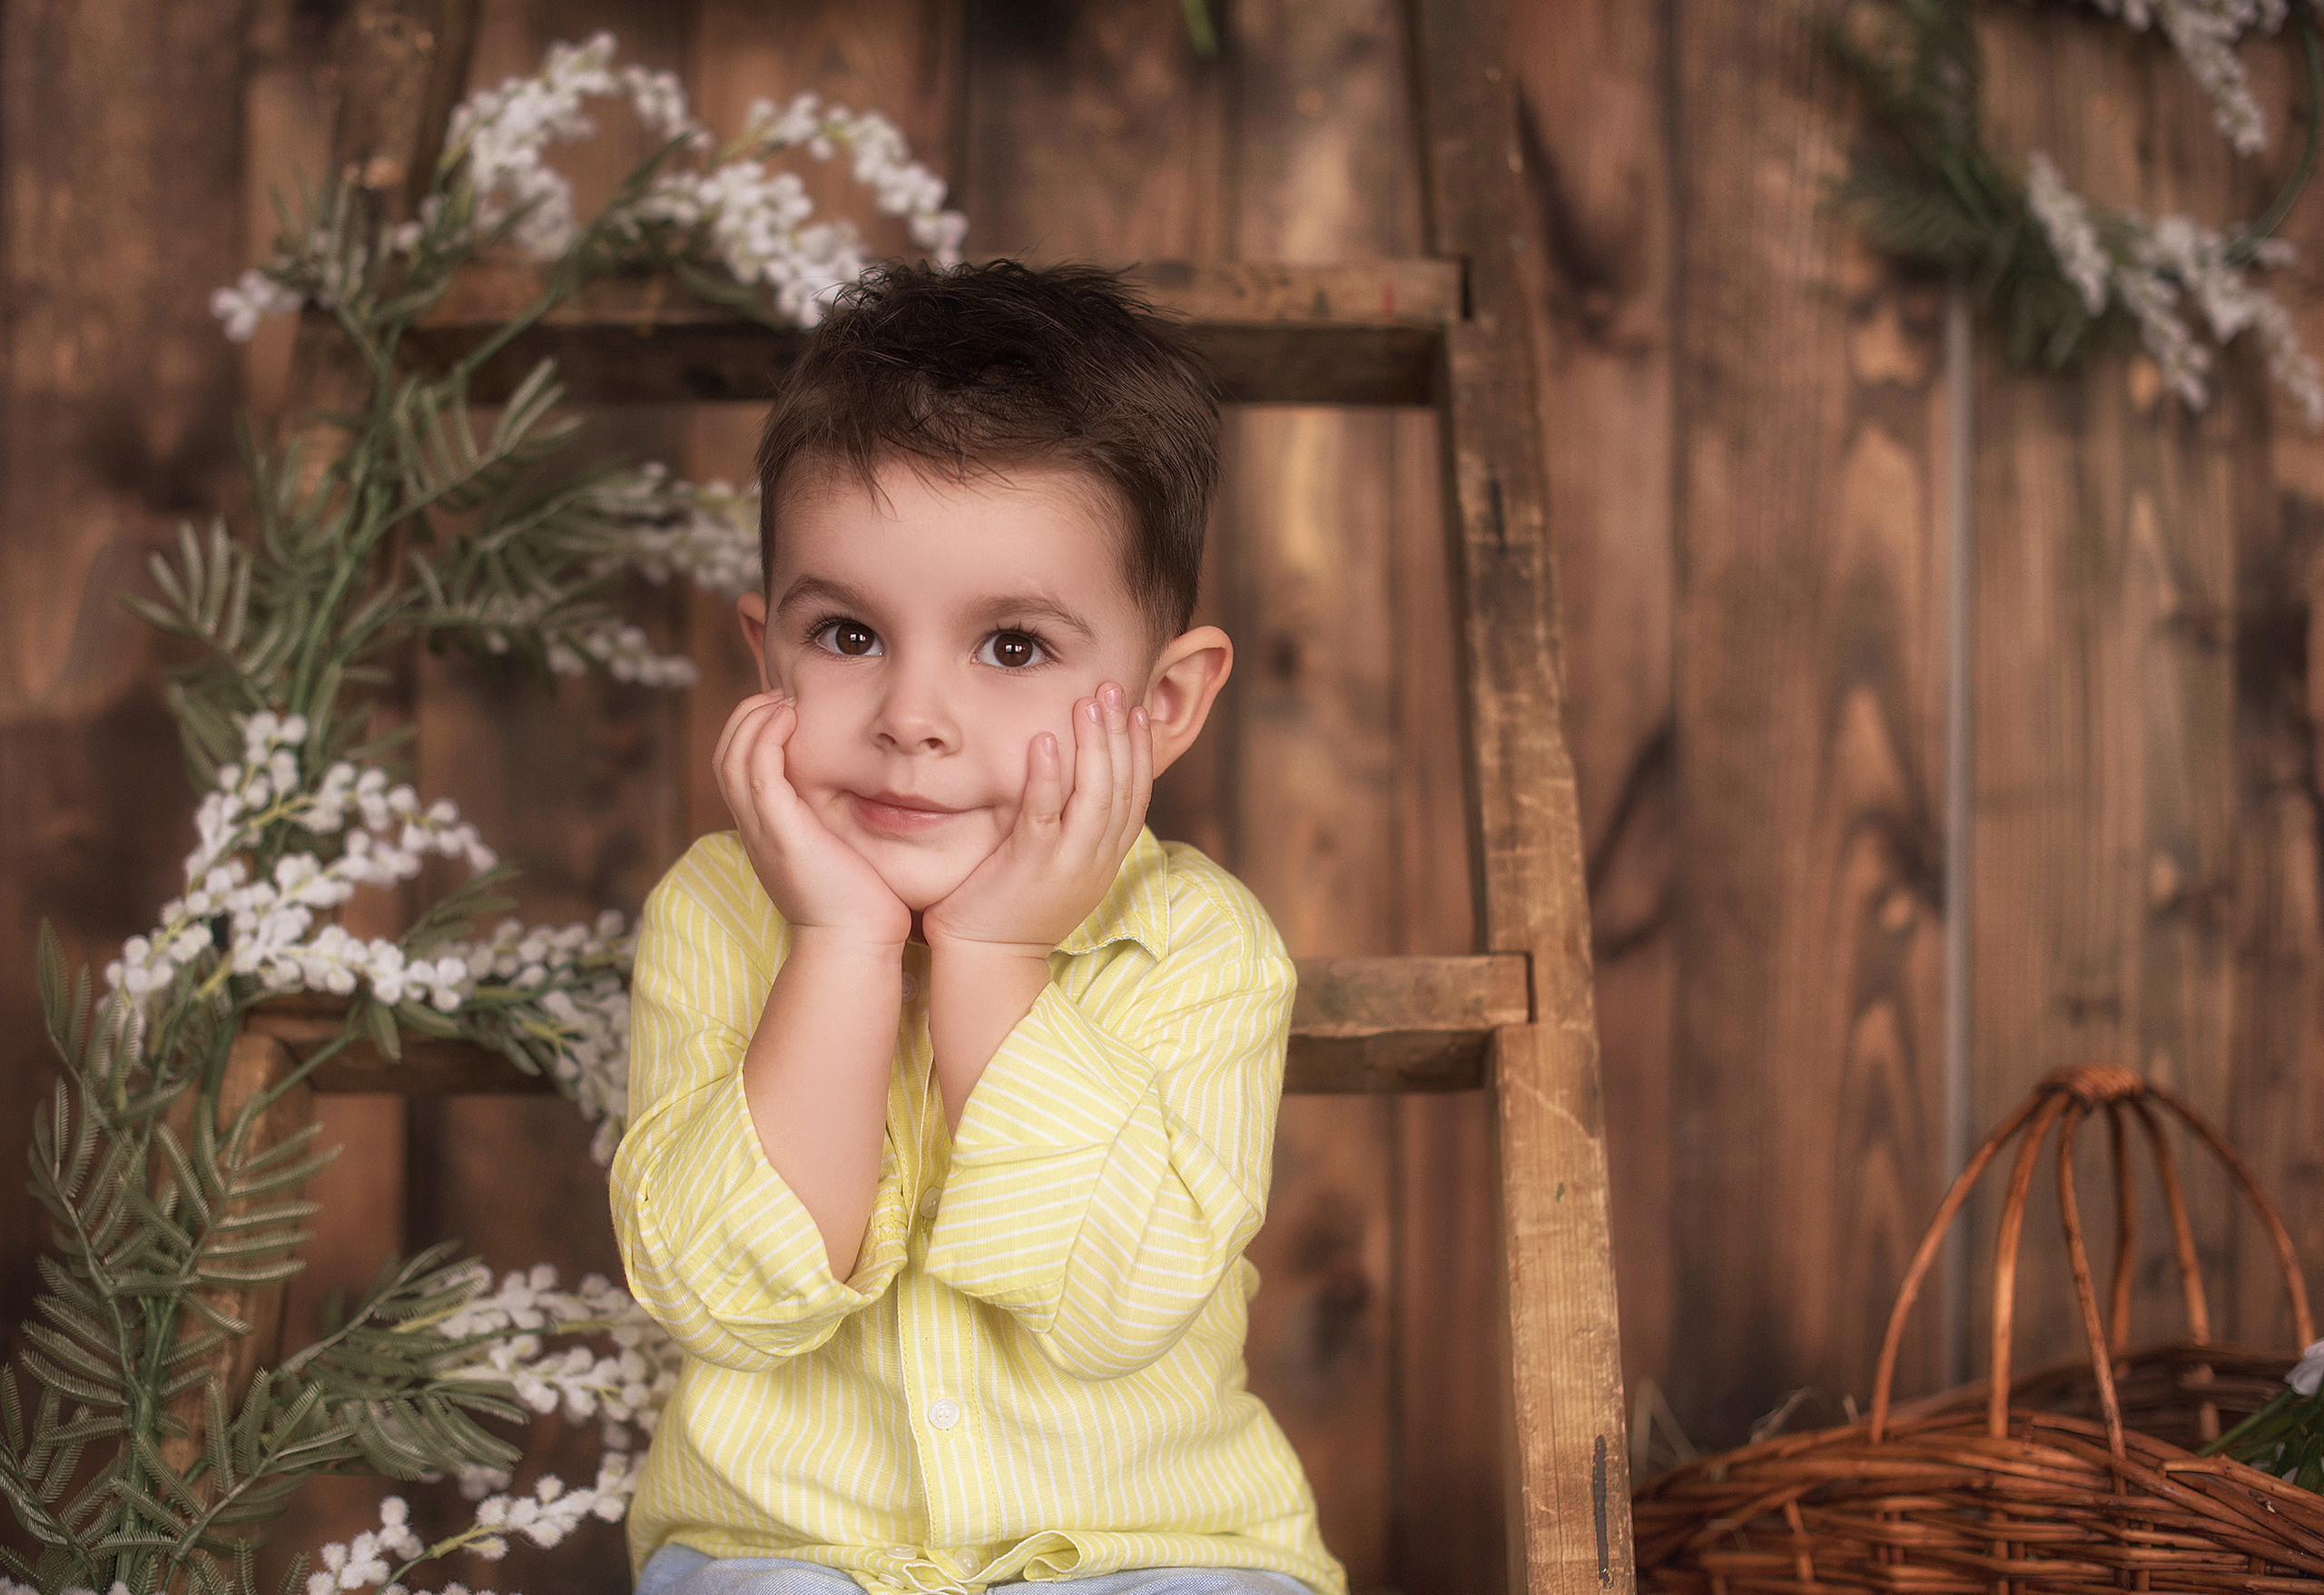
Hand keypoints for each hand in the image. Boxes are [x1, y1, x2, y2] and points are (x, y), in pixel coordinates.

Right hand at [715, 691, 909, 950]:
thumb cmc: (863, 905)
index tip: (783, 711)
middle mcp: (757, 829)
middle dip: (746, 719)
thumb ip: (840, 824)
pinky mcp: (780, 831)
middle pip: (726, 757)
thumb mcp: (844, 854)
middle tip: (778, 695)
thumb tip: (865, 798)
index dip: (752, 734)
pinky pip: (758, 771)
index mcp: (768, 833)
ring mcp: (763, 830)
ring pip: (734, 759)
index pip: (739, 771)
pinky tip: (788, 717)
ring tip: (782, 699)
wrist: (856, 943)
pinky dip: (765, 737)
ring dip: (753, 720)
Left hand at [922, 681, 1152, 956]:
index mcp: (1105, 858)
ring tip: (1089, 702)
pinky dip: (1050, 775)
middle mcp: (1096, 859)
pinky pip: (1047, 814)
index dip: (1139, 751)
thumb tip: (1070, 785)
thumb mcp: (1056, 867)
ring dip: (1094, 745)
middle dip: (1120, 734)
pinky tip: (1048, 741)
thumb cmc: (1011, 909)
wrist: (987, 963)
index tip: (1135, 710)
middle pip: (1122, 787)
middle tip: (1114, 689)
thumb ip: (1068, 829)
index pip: (1136, 796)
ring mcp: (1068, 864)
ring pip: (1095, 796)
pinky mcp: (1032, 867)